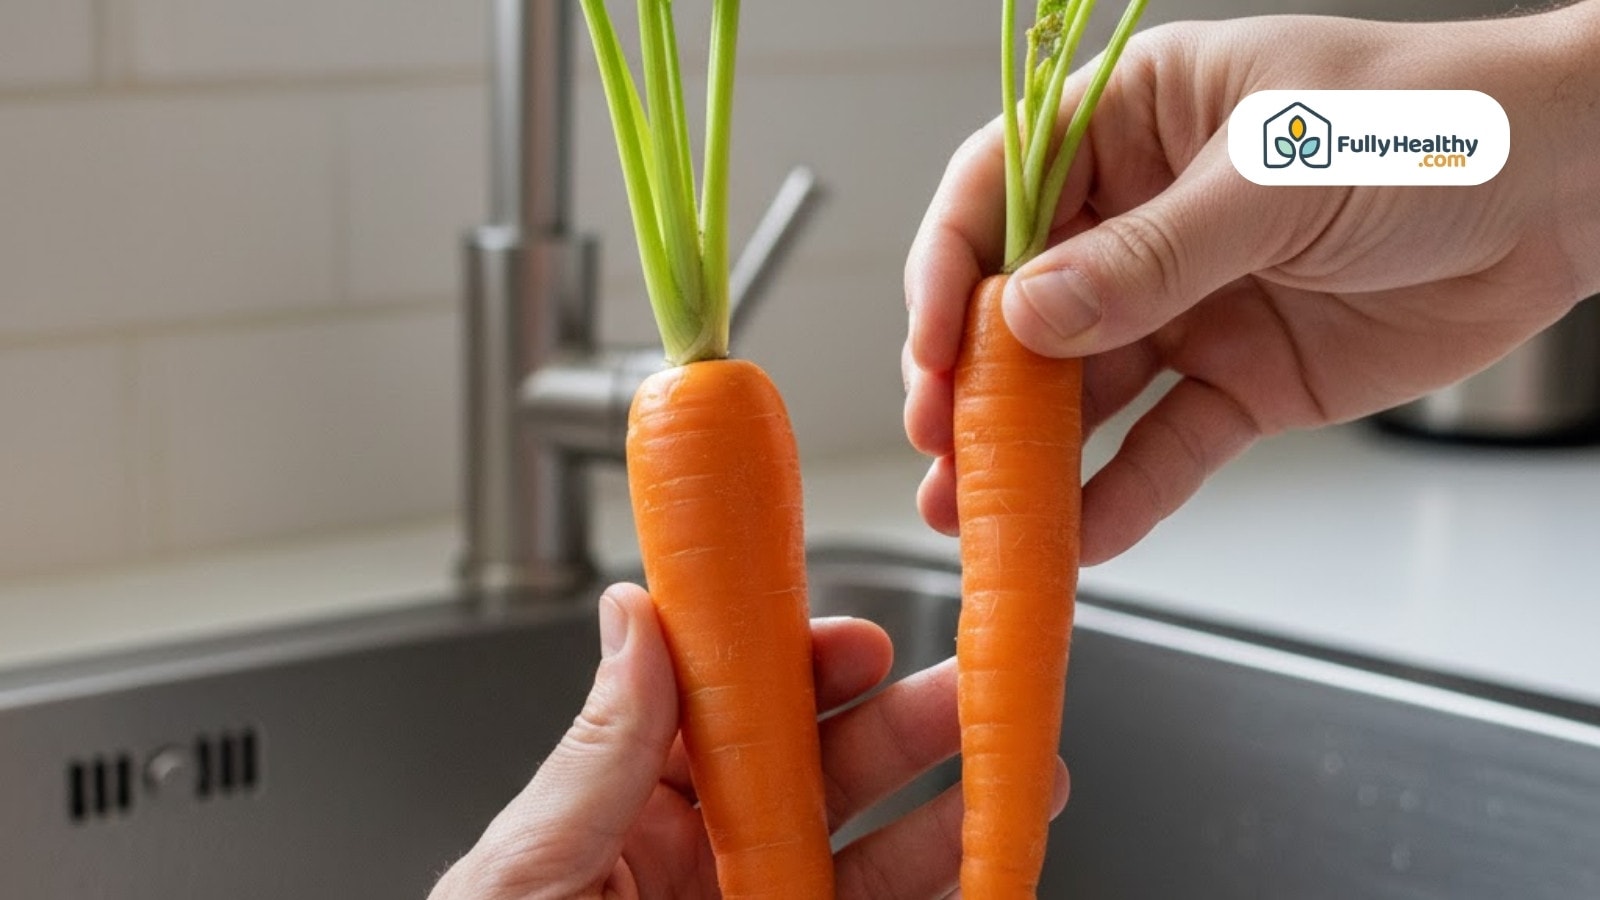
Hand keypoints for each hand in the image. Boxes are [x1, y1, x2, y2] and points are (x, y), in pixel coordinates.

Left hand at [430, 584, 1068, 898]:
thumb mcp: (526, 869)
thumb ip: (599, 752)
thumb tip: (634, 618)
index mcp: (616, 816)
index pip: (722, 714)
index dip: (794, 669)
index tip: (856, 642)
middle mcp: (689, 865)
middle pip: (812, 776)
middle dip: (898, 727)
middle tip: (968, 690)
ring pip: (860, 856)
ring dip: (943, 810)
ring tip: (1017, 770)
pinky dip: (933, 888)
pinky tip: (981, 861)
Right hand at [905, 6, 1599, 563]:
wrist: (1574, 196)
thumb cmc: (1439, 128)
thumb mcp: (1278, 175)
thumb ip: (1150, 256)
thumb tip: (1024, 313)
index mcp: (1134, 126)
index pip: (1000, 193)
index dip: (951, 272)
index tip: (931, 350)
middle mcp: (1143, 220)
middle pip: (1027, 308)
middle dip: (975, 383)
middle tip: (941, 450)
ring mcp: (1188, 305)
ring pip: (1084, 391)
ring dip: (1030, 454)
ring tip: (981, 513)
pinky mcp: (1239, 381)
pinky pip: (1165, 446)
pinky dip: (1124, 494)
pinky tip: (1082, 537)